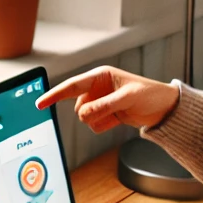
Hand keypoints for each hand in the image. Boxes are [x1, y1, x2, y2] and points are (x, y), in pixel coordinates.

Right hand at [35, 65, 178, 132]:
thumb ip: (104, 105)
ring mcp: (100, 102)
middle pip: (78, 107)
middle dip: (92, 113)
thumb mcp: (128, 99)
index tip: (39, 104)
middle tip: (113, 110)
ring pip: (85, 118)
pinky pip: (94, 126)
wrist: (164, 109)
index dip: (53, 95)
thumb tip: (83, 114)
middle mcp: (97, 89)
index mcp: (100, 76)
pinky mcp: (105, 115)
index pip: (71, 86)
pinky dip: (104, 126)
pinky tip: (118, 120)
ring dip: (100, 120)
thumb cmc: (150, 95)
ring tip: (118, 114)